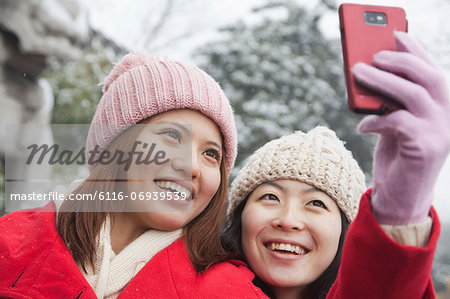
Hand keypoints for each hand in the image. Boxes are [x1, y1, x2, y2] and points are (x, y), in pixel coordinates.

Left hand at [354, 31, 449, 224]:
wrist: (402, 197)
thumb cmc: (397, 156)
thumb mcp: (396, 123)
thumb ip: (392, 102)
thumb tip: (371, 73)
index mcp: (442, 107)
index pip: (432, 70)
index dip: (415, 50)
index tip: (395, 35)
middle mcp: (448, 117)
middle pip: (427, 77)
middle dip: (397, 61)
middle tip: (370, 56)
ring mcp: (440, 132)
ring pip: (412, 94)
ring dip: (381, 81)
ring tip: (357, 73)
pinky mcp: (425, 148)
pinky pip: (398, 122)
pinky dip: (376, 120)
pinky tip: (362, 126)